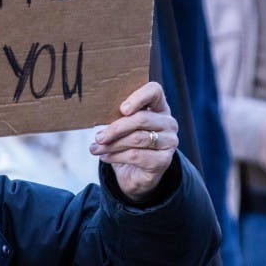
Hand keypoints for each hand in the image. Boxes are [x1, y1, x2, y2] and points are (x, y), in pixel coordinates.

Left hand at [90, 82, 178, 201]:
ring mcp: (169, 142)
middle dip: (116, 128)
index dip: (138, 97)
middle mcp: (168, 123)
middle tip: (98, 137)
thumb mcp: (122, 128)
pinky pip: (136, 156)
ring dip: (112, 144)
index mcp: (159, 108)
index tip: (122, 109)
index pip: (154, 91)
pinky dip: (116, 156)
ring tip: (96, 148)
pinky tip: (105, 157)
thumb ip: (117, 118)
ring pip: (137, 138)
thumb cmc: (127, 145)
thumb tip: (98, 115)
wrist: (135, 174)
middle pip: (142, 118)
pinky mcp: (163, 160)